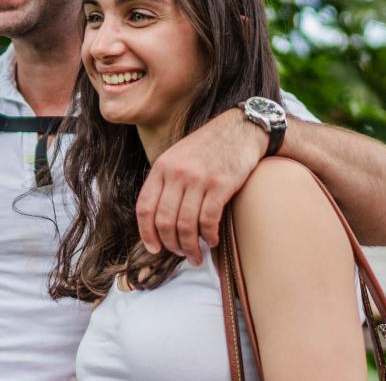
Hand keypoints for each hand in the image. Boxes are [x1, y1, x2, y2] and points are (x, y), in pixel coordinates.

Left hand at [135, 108, 268, 263]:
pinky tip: (211, 240)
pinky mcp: (221, 184)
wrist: (240, 129)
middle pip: (164, 220)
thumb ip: (166, 182)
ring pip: (185, 224)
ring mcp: (198, 178)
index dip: (147, 233)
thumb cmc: (209, 147)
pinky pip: (208, 219)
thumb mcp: (178, 157)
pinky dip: (208, 236)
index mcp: (162, 167)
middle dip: (171, 245)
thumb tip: (158, 220)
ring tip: (196, 255)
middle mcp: (177, 172)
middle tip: (180, 254)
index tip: (154, 249)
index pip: (145, 207)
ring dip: (190, 246)